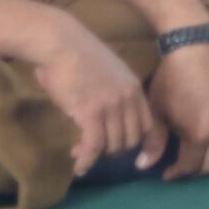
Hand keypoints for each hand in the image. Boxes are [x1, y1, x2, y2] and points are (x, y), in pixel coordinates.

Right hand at [29, 17, 158, 175]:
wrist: (60, 42)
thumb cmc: (77, 55)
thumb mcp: (109, 74)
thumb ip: (115, 96)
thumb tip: (108, 122)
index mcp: (134, 88)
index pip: (148, 125)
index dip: (141, 144)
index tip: (134, 157)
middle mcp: (128, 98)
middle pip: (130, 140)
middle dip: (113, 149)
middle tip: (94, 149)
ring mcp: (111, 105)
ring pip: (112, 145)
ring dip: (96, 154)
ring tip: (79, 151)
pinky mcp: (91, 112)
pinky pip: (94, 146)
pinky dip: (87, 160)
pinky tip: (79, 165)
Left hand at [145, 39, 208, 180]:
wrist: (194, 48)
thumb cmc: (171, 79)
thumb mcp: (158, 111)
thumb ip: (154, 142)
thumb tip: (143, 166)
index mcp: (199, 135)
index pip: (190, 166)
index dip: (177, 174)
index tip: (167, 174)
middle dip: (195, 171)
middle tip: (182, 167)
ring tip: (200, 157)